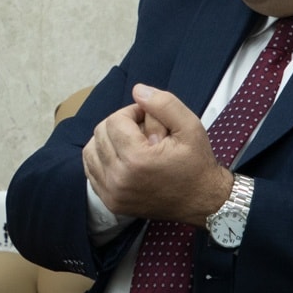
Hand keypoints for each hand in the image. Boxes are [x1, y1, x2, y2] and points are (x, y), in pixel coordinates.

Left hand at [82, 84, 233, 223]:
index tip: (149, 118)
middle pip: (100, 134)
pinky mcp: (110, 202)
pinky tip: (122, 157)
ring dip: (108, 141)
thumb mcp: (190, 126)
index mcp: (136, 160)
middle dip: (120, 125)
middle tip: (143, 131)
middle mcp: (119, 179)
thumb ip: (164, 103)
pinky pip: (91, 171)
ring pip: (91, 151)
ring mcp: (112, 193)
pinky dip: (102, 159)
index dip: (132, 112)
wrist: (201, 201)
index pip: (115, 120)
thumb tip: (137, 90)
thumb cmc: (196, 163)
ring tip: (131, 143)